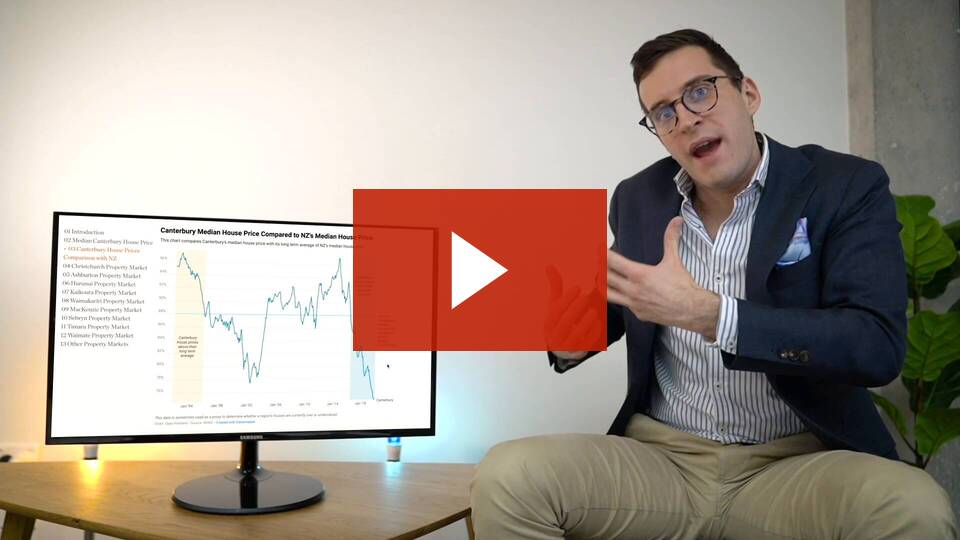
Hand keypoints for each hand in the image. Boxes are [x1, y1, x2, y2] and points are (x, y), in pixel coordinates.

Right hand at [544, 265, 601, 355]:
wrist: (562, 345)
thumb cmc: (560, 320)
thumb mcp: (555, 304)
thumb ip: (555, 286)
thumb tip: (549, 265)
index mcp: (548, 323)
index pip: (555, 311)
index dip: (566, 298)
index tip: (577, 287)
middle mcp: (554, 336)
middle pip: (564, 323)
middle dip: (576, 309)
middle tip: (587, 296)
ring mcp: (566, 346)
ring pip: (575, 335)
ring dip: (585, 322)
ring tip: (593, 312)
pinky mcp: (578, 352)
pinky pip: (586, 344)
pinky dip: (592, 334)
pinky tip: (598, 324)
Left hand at [606, 217, 719, 339]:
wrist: (692, 310)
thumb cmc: (683, 286)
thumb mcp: (674, 260)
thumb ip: (671, 239)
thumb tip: (676, 221)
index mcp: (639, 275)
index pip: (612, 262)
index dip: (602, 254)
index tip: (597, 248)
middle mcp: (632, 290)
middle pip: (605, 278)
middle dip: (598, 268)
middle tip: (594, 262)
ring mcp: (633, 304)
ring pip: (607, 294)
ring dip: (601, 285)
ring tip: (598, 278)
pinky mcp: (638, 314)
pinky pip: (623, 304)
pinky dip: (619, 297)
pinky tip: (619, 292)